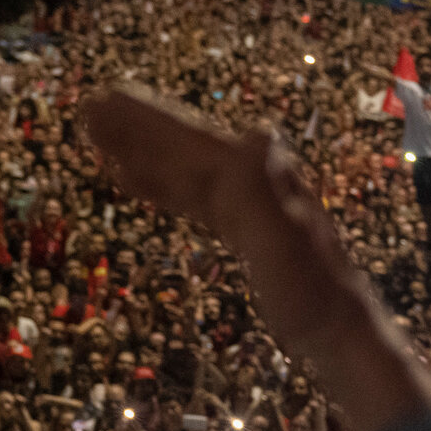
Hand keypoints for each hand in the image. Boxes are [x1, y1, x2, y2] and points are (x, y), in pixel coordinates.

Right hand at [82, 85, 430, 430]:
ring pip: (184, 167)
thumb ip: (263, 191)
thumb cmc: (310, 295)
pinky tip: (133, 180)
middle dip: (138, 126)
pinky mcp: (241, 226)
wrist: (339, 329)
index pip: (190, 142)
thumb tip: (255, 133)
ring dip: (143, 151)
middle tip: (92, 104)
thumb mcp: (284, 245)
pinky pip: (190, 195)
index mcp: (256, 175)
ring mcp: (247, 201)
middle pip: (185, 145)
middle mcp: (253, 177)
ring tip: (99, 134)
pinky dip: (159, 184)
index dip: (144, 124)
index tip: (101, 101)